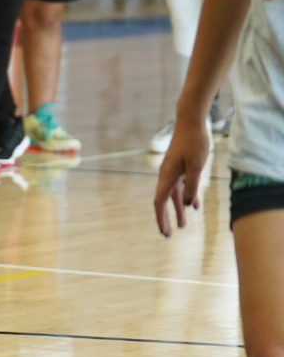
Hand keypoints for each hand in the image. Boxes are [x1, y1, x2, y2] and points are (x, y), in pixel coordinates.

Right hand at [153, 116, 212, 235]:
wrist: (190, 122)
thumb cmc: (194, 142)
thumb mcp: (197, 165)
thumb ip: (192, 186)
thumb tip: (186, 206)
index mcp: (167, 176)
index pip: (160, 202)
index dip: (162, 218)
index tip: (165, 233)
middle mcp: (166, 175)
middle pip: (163, 201)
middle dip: (166, 218)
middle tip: (168, 235)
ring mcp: (172, 171)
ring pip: (173, 195)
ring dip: (177, 210)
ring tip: (183, 225)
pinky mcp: (179, 167)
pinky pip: (180, 187)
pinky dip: (185, 197)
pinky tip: (194, 206)